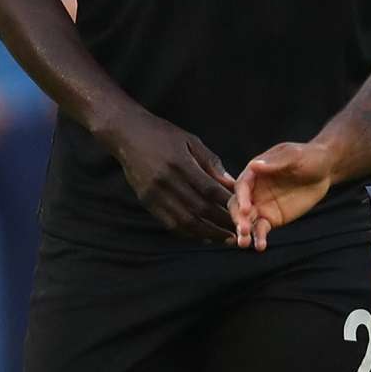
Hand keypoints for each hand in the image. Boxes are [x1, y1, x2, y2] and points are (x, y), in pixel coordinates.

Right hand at [100, 109, 235, 242]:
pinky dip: (186, 231)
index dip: (226, 203)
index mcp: (180, 164)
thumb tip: (230, 183)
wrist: (127, 134)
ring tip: (222, 237)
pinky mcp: (146, 201)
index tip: (243, 211)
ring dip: (205, 232)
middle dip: (220, 222)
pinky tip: (200, 234)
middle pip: (198, 209)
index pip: (209, 190)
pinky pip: (168, 222)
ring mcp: (154, 193)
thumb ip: (211, 162)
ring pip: (183, 220)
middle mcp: (166, 181)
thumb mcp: (191, 141)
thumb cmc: (163, 134)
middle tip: (238, 230)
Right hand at [230, 141, 334, 249]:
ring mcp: (261, 205)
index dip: (242, 198)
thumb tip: (254, 165)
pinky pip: (261, 229)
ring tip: (245, 243)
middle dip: (239, 218)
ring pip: (247, 220)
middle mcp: (253, 190)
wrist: (325, 171)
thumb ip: (276, 162)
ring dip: (244, 232)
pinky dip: (259, 238)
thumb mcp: (295, 156)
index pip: (242, 186)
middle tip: (244, 229)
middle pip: (238, 205)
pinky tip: (260, 246)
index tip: (247, 209)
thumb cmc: (309, 157)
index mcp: (255, 172)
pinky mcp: (271, 218)